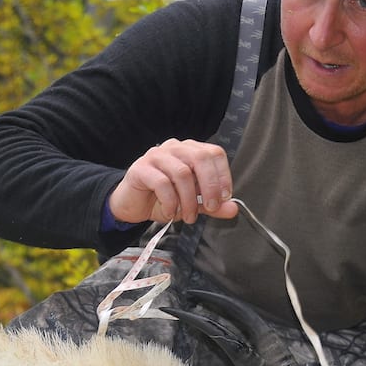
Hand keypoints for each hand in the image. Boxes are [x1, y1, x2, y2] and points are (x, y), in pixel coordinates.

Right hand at [108, 138, 238, 224]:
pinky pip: (162, 183)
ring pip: (182, 173)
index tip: (225, 197)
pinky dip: (170, 202)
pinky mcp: (140, 168)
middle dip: (210, 186)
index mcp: (190, 151)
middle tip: (210, 208)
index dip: (223, 174)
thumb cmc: (163, 199)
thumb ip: (213, 205)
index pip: (214, 153)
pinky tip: (171, 213)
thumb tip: (234, 208)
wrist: (132, 205)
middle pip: (200, 158)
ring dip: (189, 200)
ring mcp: (156, 155)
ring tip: (189, 217)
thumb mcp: (193, 203)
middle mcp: (174, 148)